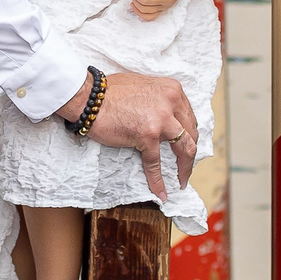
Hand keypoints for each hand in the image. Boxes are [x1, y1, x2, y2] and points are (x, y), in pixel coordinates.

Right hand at [61, 70, 197, 199]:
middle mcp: (171, 102)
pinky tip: (161, 192)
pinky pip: (155, 163)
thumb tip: (166, 117)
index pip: (189, 116)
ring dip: (185, 168)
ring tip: (182, 181)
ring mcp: (161, 119)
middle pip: (191, 133)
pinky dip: (158, 180)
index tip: (186, 144)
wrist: (89, 98)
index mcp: (172, 90)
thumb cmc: (110, 92)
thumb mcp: (145, 88)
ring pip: (184, 148)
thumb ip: (159, 99)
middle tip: (185, 165)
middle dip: (190, 152)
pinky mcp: (147, 135)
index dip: (189, 133)